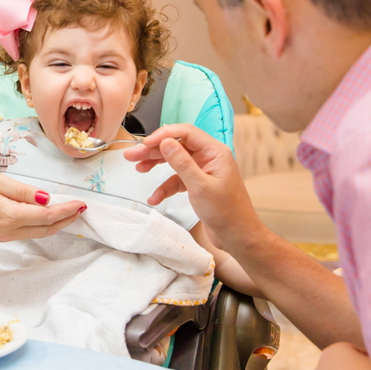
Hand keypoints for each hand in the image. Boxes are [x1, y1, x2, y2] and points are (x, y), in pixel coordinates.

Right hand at [0, 169, 85, 241]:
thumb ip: (22, 191)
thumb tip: (46, 198)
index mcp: (10, 215)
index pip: (47, 215)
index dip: (67, 210)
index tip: (81, 203)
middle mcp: (10, 230)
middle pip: (47, 228)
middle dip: (67, 219)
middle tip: (82, 209)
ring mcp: (5, 236)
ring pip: (39, 233)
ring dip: (57, 224)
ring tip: (70, 213)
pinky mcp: (0, 236)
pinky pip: (28, 233)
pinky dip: (43, 226)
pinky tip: (47, 217)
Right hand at [123, 123, 265, 243]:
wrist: (238, 237)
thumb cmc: (227, 213)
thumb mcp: (200, 186)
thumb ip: (181, 163)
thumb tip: (165, 142)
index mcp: (215, 152)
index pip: (186, 132)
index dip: (163, 135)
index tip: (145, 144)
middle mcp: (209, 157)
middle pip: (177, 146)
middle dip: (154, 150)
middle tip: (131, 155)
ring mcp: (203, 171)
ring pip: (175, 162)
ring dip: (156, 166)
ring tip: (138, 168)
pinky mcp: (198, 185)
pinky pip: (177, 180)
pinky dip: (165, 188)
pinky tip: (154, 198)